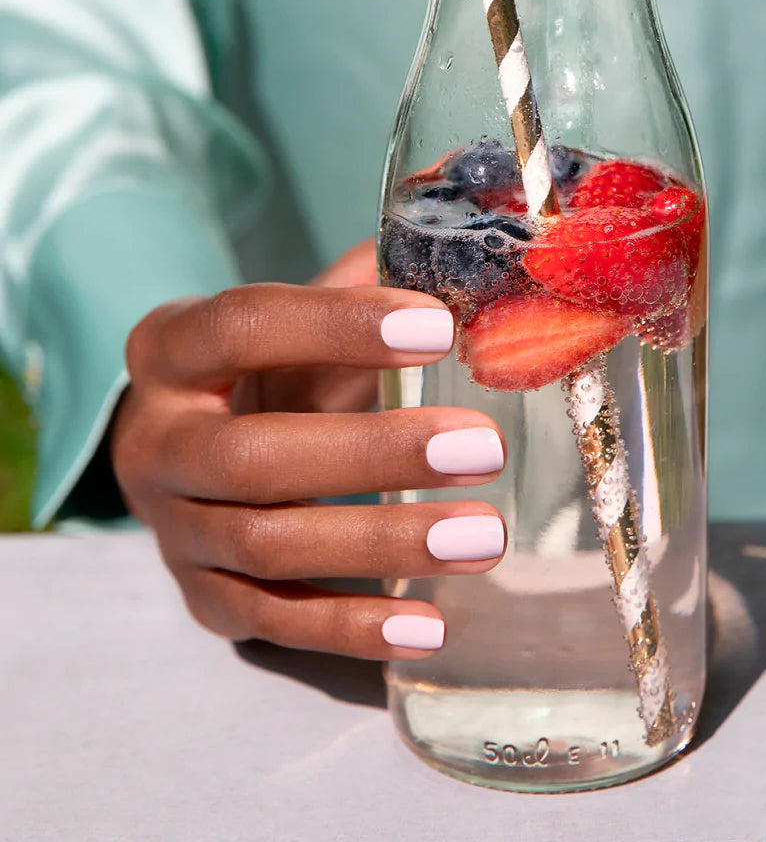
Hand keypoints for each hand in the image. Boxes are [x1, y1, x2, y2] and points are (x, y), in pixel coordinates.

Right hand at [111, 241, 505, 659]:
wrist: (197, 446)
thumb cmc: (272, 368)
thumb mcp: (303, 316)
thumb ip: (371, 282)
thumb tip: (481, 265)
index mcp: (170, 349)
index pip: (242, 328)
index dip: (337, 327)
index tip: (439, 328)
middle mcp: (155, 443)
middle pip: (250, 456)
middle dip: (374, 454)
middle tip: (482, 447)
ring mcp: (173, 529)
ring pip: (266, 546)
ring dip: (382, 542)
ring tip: (483, 535)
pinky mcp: (203, 598)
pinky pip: (273, 621)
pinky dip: (352, 627)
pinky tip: (430, 623)